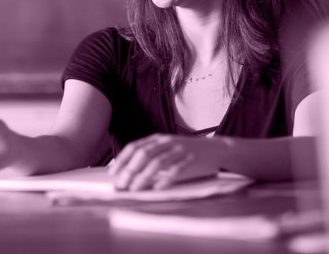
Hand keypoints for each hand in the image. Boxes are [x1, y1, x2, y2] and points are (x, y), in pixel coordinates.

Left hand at [108, 134, 225, 190]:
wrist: (216, 150)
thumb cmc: (187, 152)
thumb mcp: (167, 149)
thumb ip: (151, 156)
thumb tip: (128, 172)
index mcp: (159, 139)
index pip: (135, 147)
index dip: (122, 160)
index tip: (112, 173)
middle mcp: (167, 143)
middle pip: (143, 155)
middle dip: (129, 170)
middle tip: (121, 184)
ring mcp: (180, 151)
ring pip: (157, 163)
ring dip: (143, 177)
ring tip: (134, 189)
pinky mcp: (191, 161)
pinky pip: (176, 170)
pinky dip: (165, 180)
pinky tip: (157, 189)